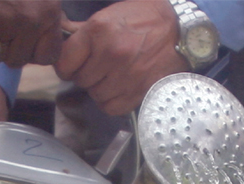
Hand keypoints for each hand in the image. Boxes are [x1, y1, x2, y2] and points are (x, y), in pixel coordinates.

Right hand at [0, 0, 63, 67]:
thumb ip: (46, 13)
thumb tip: (54, 37)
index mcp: (50, 10)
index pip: (50, 55)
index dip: (33, 51)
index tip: (22, 39)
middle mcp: (32, 19)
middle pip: (22, 60)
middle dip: (9, 47)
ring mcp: (5, 21)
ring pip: (0, 59)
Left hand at [54, 0, 188, 115]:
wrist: (181, 31)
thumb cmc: (145, 18)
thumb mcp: (111, 15)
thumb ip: (84, 30)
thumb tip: (62, 36)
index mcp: (99, 31)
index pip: (65, 62)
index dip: (67, 65)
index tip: (74, 64)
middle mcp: (111, 54)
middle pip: (81, 80)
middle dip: (86, 75)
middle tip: (98, 68)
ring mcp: (125, 76)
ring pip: (95, 95)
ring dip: (100, 89)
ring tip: (111, 77)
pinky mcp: (138, 91)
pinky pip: (112, 107)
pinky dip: (112, 101)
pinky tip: (118, 89)